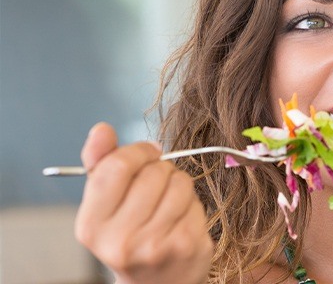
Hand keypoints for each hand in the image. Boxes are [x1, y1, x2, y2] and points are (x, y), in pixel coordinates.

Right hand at [75, 122, 213, 283]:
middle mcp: (121, 241)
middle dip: (160, 169)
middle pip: (154, 172)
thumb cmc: (128, 234)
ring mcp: (157, 246)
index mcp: (91, 226)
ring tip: (168, 203)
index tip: (147, 153)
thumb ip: (100, 164)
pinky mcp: (188, 246)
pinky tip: (181, 219)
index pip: (118, 166)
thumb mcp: (104, 204)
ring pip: (180, 182)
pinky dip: (192, 203)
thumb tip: (101, 130)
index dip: (138, 151)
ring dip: (178, 185)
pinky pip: (197, 201)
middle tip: (157, 186)